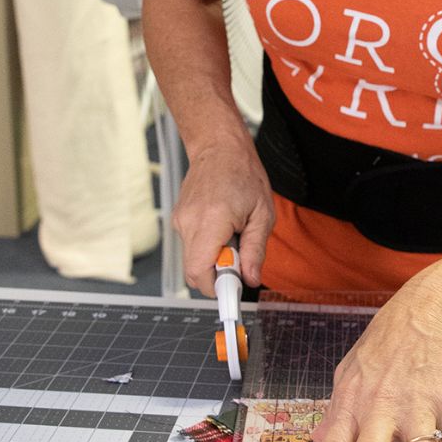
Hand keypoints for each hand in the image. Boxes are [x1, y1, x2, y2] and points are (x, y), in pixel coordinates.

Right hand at [173, 133, 274, 294]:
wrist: (218, 147)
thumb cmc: (243, 174)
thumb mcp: (262, 214)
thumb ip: (256, 250)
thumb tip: (251, 279)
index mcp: (211, 220)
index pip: (200, 272)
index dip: (217, 289)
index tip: (234, 294)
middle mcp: (189, 223)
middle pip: (195, 272)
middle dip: (218, 276)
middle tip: (240, 260)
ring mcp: (180, 221)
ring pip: (193, 261)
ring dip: (214, 260)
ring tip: (232, 236)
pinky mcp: (179, 221)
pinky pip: (192, 247)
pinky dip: (208, 248)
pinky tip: (222, 228)